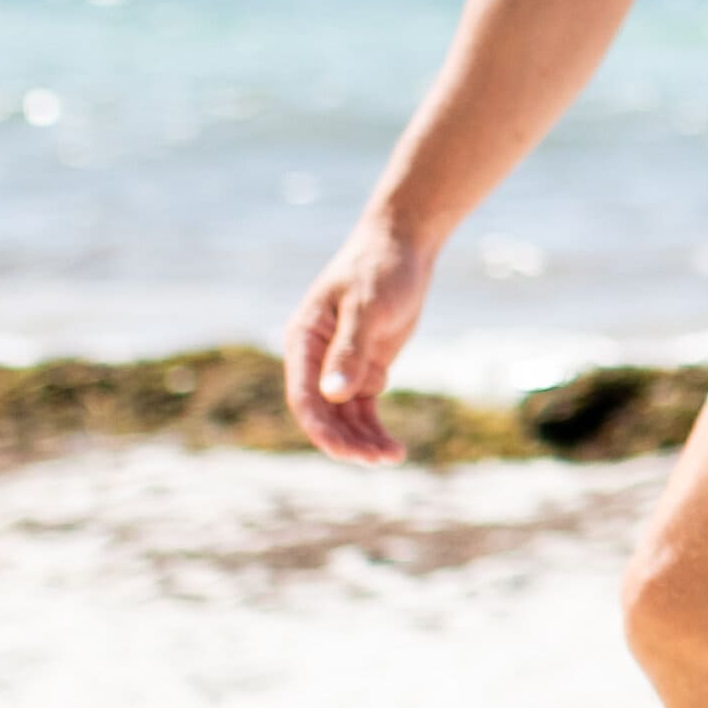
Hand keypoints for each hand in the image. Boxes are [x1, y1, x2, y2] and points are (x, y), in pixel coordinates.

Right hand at [280, 227, 433, 464]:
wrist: (404, 246)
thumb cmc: (380, 270)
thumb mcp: (367, 308)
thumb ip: (350, 350)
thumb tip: (333, 394)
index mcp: (304, 340)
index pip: (303, 395)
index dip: (320, 427)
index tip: (341, 452)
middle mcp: (316, 358)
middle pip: (325, 413)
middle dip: (346, 440)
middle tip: (376, 461)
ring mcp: (341, 365)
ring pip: (345, 416)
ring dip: (363, 440)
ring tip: (392, 458)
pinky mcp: (366, 368)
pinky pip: (365, 408)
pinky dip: (376, 428)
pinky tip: (393, 448)